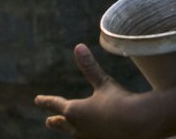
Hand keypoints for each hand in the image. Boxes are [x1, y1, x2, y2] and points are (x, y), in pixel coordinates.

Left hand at [35, 44, 152, 138]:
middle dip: (56, 121)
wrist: (138, 125)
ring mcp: (89, 138)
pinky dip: (86, 136)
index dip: (46, 101)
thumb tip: (79, 46)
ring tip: (70, 130)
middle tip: (48, 121)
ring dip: (70, 129)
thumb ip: (90, 66)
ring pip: (74, 134)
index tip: (37, 99)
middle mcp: (78, 127)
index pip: (56, 104)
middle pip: (62, 123)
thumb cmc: (119, 102)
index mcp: (74, 111)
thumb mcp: (103, 83)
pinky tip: (92, 135)